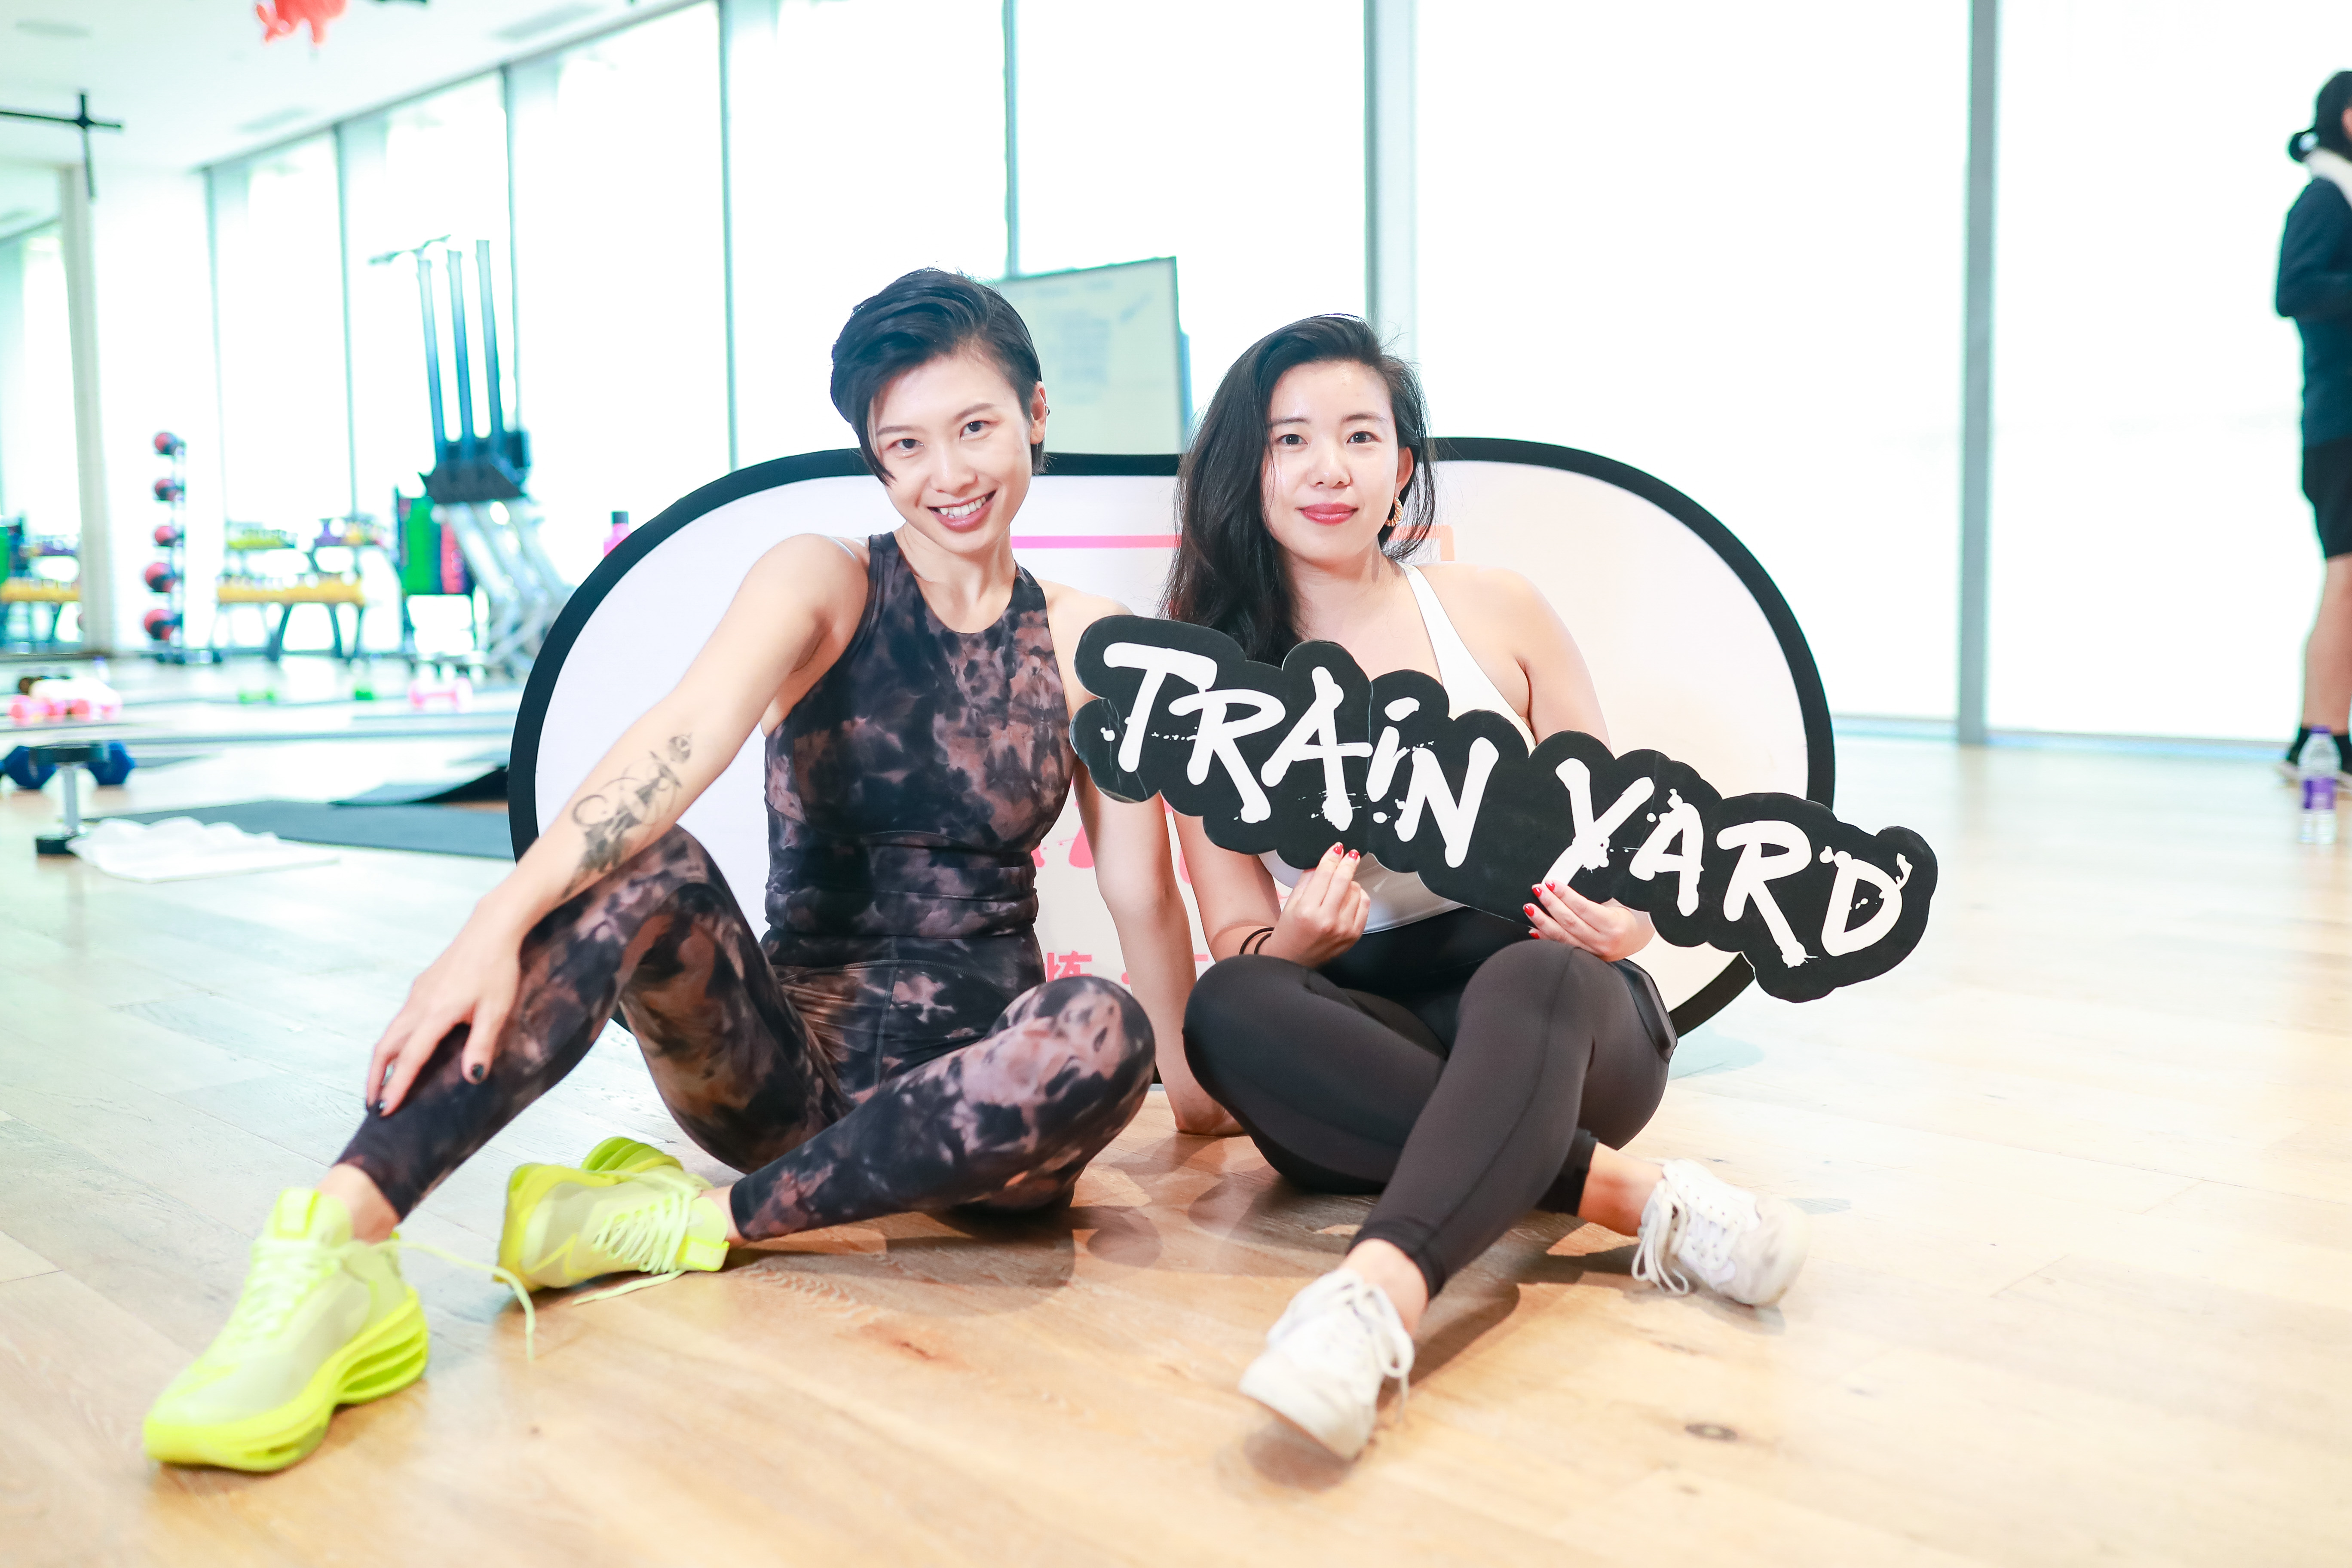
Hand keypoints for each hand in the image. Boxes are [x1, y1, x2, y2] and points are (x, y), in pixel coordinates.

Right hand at [364, 910, 524, 1114]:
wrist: (490, 930)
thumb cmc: (497, 970)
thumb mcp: (497, 1010)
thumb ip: (482, 1044)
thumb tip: (472, 1078)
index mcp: (436, 1013)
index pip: (410, 1058)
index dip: (396, 1086)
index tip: (383, 1110)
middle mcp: (419, 1005)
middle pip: (386, 1048)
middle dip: (376, 1078)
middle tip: (373, 1106)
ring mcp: (417, 995)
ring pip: (389, 1033)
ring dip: (381, 1062)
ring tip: (380, 1085)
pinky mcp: (421, 988)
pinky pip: (399, 1021)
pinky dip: (392, 1043)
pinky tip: (401, 1052)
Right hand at [1263, 844, 1370, 967]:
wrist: (1293, 961)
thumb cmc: (1289, 931)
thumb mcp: (1291, 902)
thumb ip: (1308, 880)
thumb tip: (1325, 860)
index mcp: (1307, 911)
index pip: (1324, 875)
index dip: (1332, 858)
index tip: (1337, 848)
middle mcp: (1327, 920)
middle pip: (1344, 881)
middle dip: (1348, 863)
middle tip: (1350, 854)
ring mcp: (1343, 929)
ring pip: (1356, 891)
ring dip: (1350, 882)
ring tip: (1341, 885)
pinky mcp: (1354, 935)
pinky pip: (1364, 905)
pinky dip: (1359, 896)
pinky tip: (1349, 896)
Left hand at [1526, 879, 1652, 961]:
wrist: (1637, 938)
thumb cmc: (1629, 916)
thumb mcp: (1618, 903)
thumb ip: (1596, 898)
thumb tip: (1566, 887)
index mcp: (1613, 925)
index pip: (1583, 908)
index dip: (1565, 895)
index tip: (1551, 883)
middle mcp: (1603, 942)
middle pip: (1570, 922)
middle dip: (1550, 904)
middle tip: (1538, 890)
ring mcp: (1593, 952)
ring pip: (1563, 937)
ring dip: (1543, 921)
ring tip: (1530, 908)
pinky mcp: (1586, 957)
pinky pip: (1563, 946)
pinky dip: (1546, 937)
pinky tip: (1534, 929)